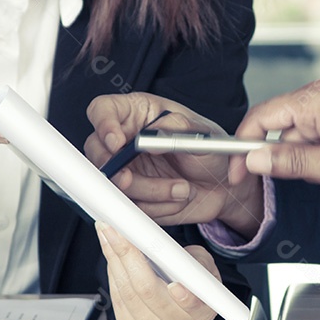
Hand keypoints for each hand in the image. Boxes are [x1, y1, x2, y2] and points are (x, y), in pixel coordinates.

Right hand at [85, 92, 263, 237]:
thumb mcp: (203, 133)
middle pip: (96, 152)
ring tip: (182, 188)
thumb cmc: (211, 151)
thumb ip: (178, 128)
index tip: (117, 143)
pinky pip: (131, 207)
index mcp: (137, 114)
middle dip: (114, 170)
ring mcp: (126, 170)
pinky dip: (156, 208)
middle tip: (130, 179)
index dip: (103, 125)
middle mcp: (125, 141)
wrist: (223, 187)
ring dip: (148, 192)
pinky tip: (178, 198)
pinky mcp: (132, 197)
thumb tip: (152, 136)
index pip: (103, 110)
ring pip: (113, 185)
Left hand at [96, 222, 217, 319]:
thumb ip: (187, 259)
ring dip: (113, 261)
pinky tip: (111, 257)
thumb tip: (155, 242)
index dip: (186, 298)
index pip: (195, 307)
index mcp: (205, 313)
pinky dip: (112, 276)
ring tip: (108, 236)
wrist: (184, 301)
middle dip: (127, 256)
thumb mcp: (202, 263)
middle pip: (147, 293)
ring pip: (127, 296)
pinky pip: (118, 303)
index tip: (175, 285)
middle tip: (115, 231)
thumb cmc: (194, 279)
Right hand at [230, 78, 319, 198]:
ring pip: (304, 136)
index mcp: (315, 101)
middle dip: (286, 160)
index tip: (236, 174)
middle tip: (301, 185)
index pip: (260, 120)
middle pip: (281, 129)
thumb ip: (293, 163)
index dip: (242, 149)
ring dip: (312, 161)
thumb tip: (255, 160)